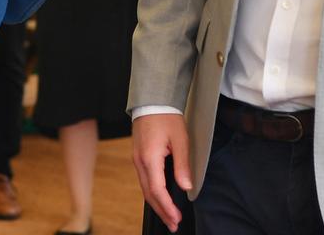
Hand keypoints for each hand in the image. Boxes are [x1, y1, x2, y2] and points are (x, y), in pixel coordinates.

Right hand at [132, 113, 192, 231]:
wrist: (152, 101)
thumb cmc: (166, 117)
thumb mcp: (180, 140)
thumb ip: (182, 165)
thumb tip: (186, 187)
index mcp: (150, 158)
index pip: (157, 190)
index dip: (167, 207)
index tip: (176, 218)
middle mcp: (140, 161)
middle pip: (149, 193)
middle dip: (161, 211)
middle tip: (173, 225)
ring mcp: (137, 159)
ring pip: (145, 188)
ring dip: (156, 204)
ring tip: (168, 216)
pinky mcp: (139, 156)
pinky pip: (144, 179)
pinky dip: (152, 192)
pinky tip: (160, 198)